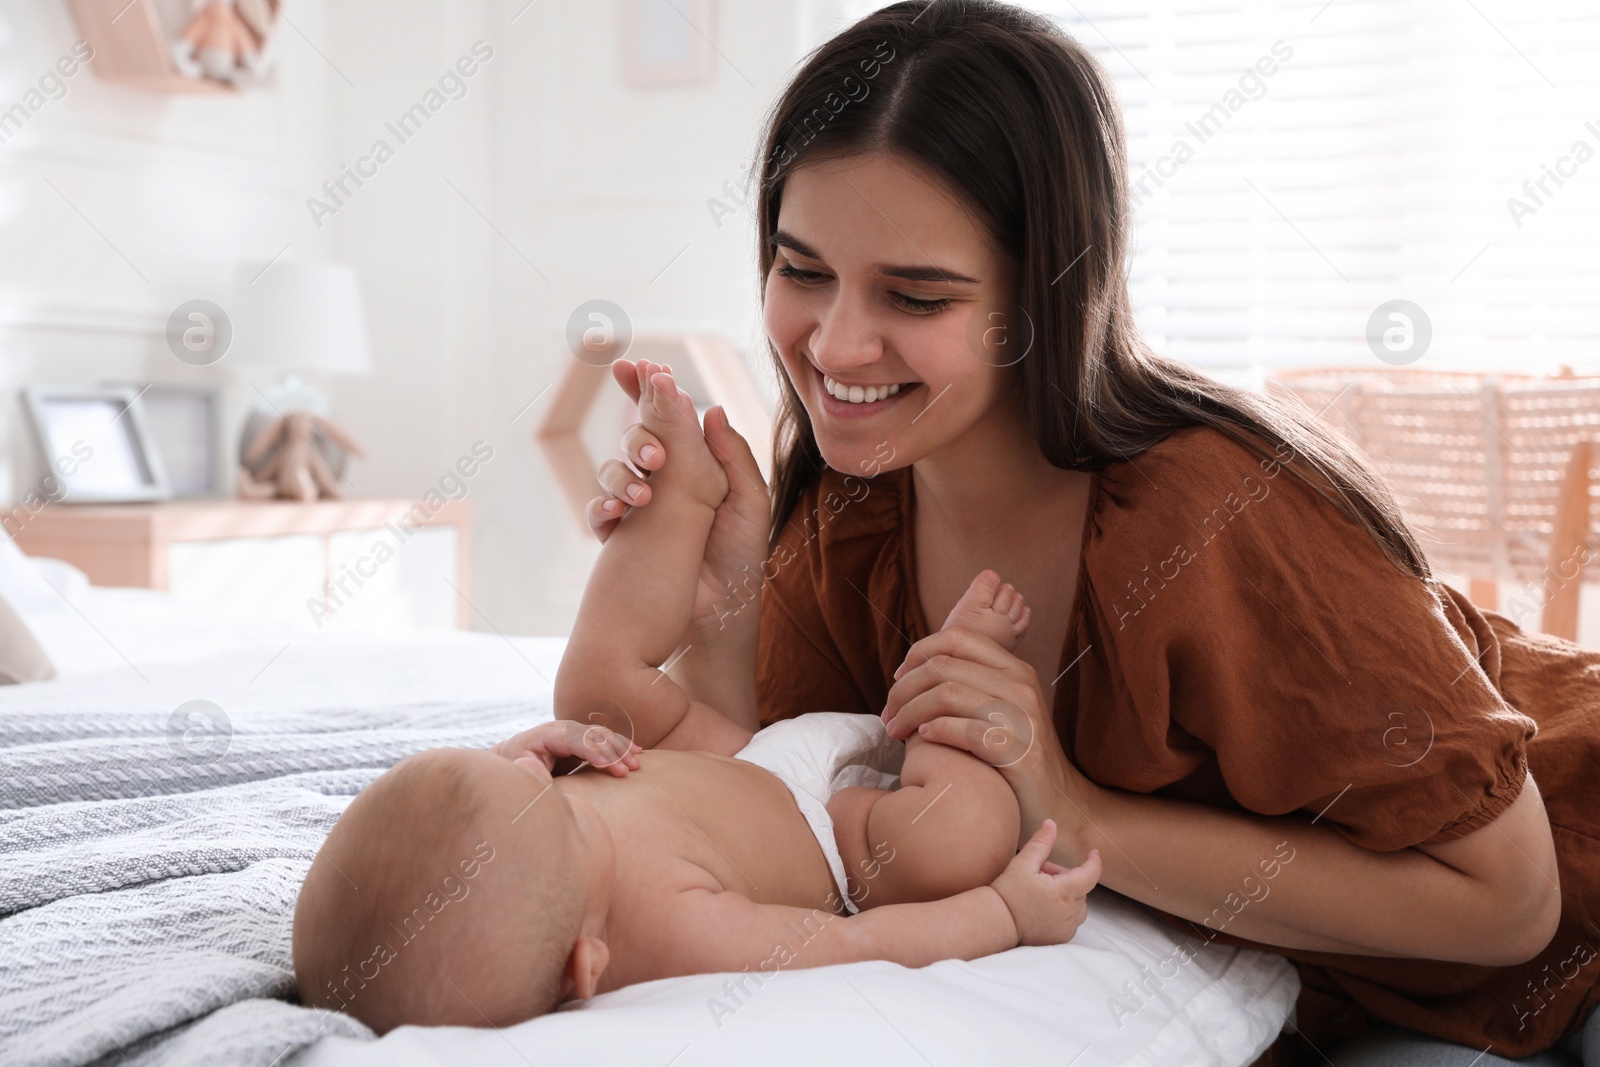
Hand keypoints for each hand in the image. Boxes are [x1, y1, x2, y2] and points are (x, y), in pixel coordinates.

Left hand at [492, 720, 641, 777]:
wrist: (511, 762)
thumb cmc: (515, 772)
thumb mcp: (520, 774)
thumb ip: (531, 774)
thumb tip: (536, 770)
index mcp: (545, 736)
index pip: (574, 739)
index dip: (594, 751)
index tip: (610, 767)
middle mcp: (560, 729)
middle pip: (592, 734)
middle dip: (612, 750)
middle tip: (628, 770)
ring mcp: (571, 733)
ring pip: (602, 735)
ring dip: (621, 747)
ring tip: (636, 762)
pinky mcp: (579, 741)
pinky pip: (604, 740)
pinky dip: (620, 745)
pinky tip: (636, 751)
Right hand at [584, 359, 771, 634]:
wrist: (721, 616)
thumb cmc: (741, 560)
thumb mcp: (749, 504)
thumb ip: (732, 456)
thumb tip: (711, 408)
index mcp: (696, 466)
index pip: (668, 419)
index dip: (647, 390)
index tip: (634, 365)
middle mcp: (663, 480)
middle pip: (636, 438)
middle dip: (639, 436)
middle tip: (658, 456)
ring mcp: (637, 508)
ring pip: (613, 469)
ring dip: (622, 472)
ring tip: (645, 490)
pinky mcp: (619, 538)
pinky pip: (599, 511)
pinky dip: (604, 507)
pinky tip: (621, 514)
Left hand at [881, 626, 1100, 859]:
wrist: (1058, 802)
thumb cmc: (1015, 757)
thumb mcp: (1000, 709)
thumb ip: (970, 685)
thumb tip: (916, 670)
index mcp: (1014, 669)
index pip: (956, 637)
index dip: (918, 652)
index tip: (898, 679)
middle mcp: (1020, 685)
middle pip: (943, 665)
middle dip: (903, 689)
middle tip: (888, 714)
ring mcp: (1022, 716)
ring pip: (946, 694)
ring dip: (909, 712)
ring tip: (895, 730)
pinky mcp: (1019, 751)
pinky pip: (964, 730)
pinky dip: (935, 732)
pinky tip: (923, 740)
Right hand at [990, 820, 1100, 946]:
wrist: (996, 923)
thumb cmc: (1009, 892)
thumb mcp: (1023, 863)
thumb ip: (1041, 843)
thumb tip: (1051, 823)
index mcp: (1064, 892)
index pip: (1090, 875)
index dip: (1094, 862)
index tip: (1093, 852)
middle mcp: (1070, 913)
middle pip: (1080, 888)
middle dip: (1065, 877)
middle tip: (1039, 875)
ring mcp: (1067, 928)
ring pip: (1078, 905)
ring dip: (1067, 895)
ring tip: (1041, 893)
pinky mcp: (1062, 938)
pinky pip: (1072, 920)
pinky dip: (1064, 910)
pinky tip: (1043, 908)